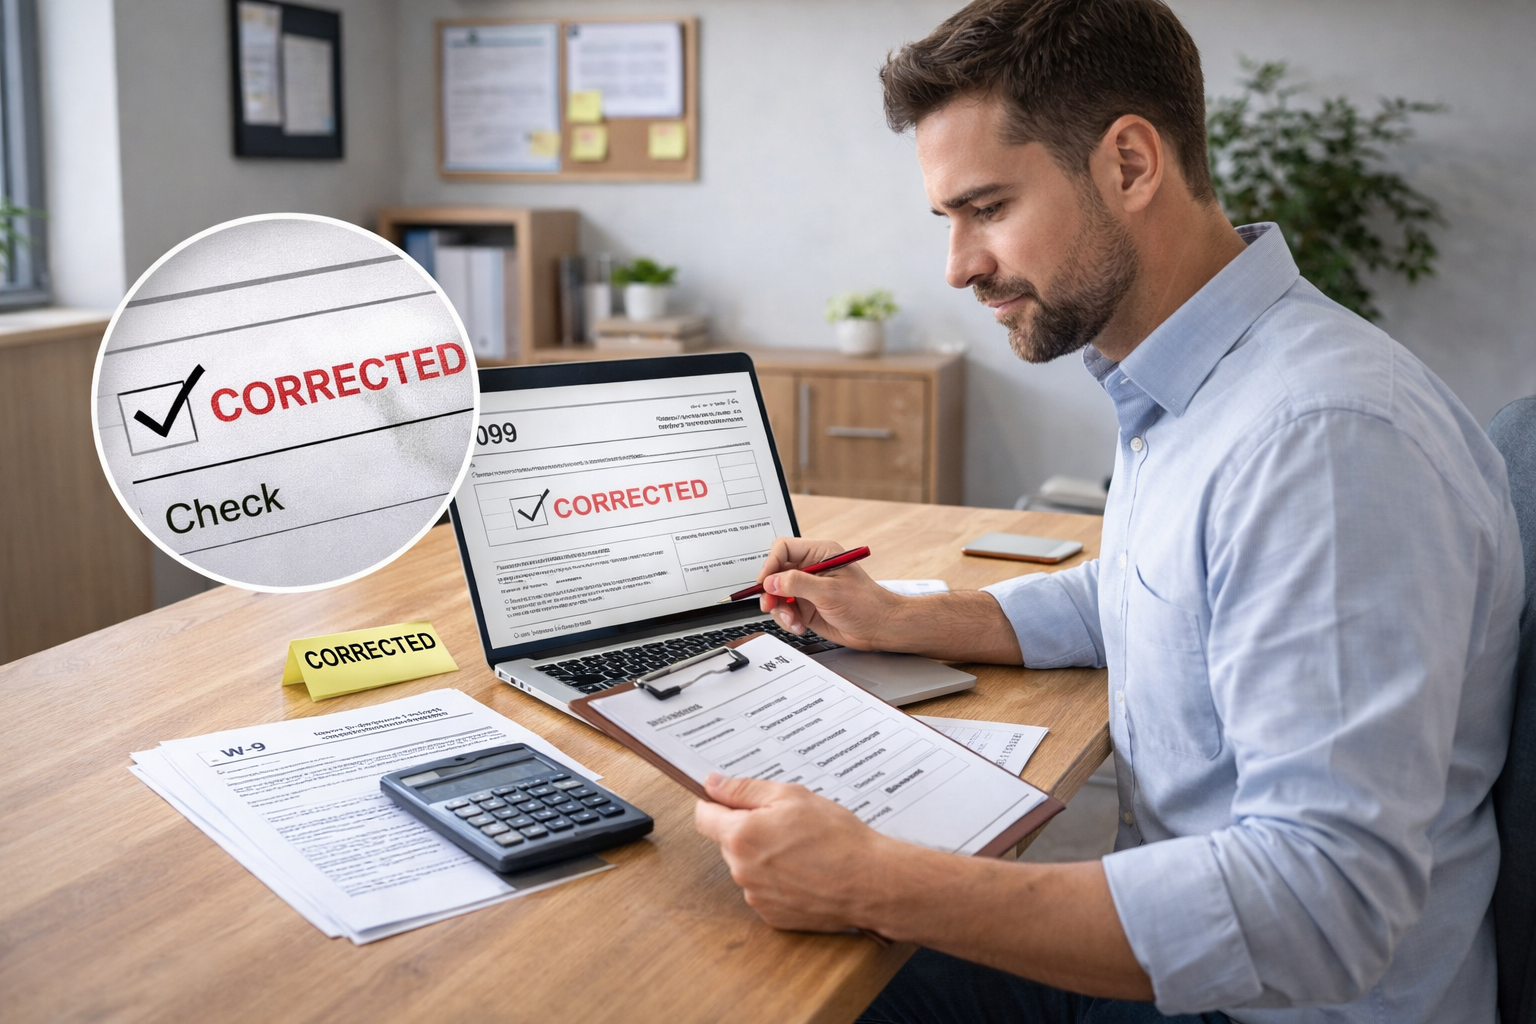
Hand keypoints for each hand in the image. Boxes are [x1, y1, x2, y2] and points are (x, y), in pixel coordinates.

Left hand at [694, 773, 892, 931]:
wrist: (870, 882)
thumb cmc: (836, 837)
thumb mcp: (791, 796)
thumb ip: (744, 790)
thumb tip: (711, 784)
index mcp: (740, 836)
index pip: (704, 817)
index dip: (716, 803)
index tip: (731, 800)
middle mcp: (741, 870)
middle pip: (729, 842)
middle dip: (750, 830)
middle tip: (787, 823)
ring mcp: (756, 896)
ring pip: (748, 866)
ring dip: (764, 856)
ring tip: (803, 850)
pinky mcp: (772, 916)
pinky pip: (765, 890)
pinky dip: (779, 881)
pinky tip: (806, 872)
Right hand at [754, 537, 902, 649]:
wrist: (879, 628)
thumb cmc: (866, 604)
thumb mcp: (829, 591)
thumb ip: (797, 584)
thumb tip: (771, 581)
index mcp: (819, 553)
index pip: (783, 549)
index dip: (770, 564)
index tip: (765, 582)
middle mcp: (811, 569)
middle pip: (776, 573)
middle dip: (771, 591)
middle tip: (770, 605)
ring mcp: (807, 589)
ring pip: (777, 594)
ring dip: (780, 610)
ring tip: (793, 621)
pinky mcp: (806, 607)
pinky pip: (785, 611)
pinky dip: (787, 620)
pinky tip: (800, 627)